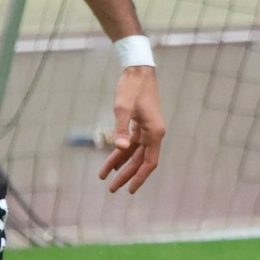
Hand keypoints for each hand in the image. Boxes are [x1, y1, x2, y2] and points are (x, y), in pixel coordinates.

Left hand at [99, 66, 164, 193]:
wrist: (138, 69)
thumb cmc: (132, 87)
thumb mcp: (123, 107)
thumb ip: (121, 129)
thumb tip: (120, 148)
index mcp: (155, 132)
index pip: (149, 162)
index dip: (139, 177)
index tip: (130, 190)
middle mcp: (154, 133)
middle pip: (140, 161)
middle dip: (126, 175)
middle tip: (112, 189)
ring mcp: (148, 129)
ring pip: (134, 153)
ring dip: (121, 164)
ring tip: (105, 177)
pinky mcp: (141, 124)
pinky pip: (131, 143)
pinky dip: (121, 152)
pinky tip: (111, 161)